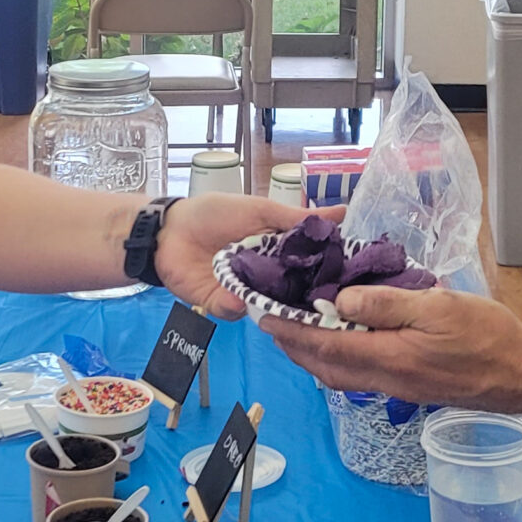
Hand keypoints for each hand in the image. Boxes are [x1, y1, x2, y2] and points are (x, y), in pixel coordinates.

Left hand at [156, 196, 340, 320]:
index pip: (312, 268)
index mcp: (281, 252)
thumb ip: (297, 218)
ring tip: (282, 302)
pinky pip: (236, 310)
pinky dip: (236, 304)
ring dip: (272, 305)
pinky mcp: (222, 304)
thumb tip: (343, 213)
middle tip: (324, 304)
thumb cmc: (216, 214)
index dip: (328, 274)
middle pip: (295, 294)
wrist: (169, 230)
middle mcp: (269, 276)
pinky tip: (236, 296)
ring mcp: (246, 292)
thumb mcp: (261, 210)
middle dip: (306, 300)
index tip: (351, 281)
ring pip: (268, 308)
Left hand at [261, 286, 521, 412]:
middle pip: (327, 367)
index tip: (265, 317)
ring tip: (299, 331)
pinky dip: (340, 359)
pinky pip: (363, 375)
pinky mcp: (412, 387)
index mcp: (390, 357)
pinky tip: (344, 342)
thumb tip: (340, 302)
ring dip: (315, 355)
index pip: (327, 347)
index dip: (292, 333)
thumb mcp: (438, 306)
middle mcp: (388, 379)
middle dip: (295, 347)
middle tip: (271, 323)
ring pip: (343, 374)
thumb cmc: (487, 335)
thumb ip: (387, 304)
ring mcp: (400, 387)